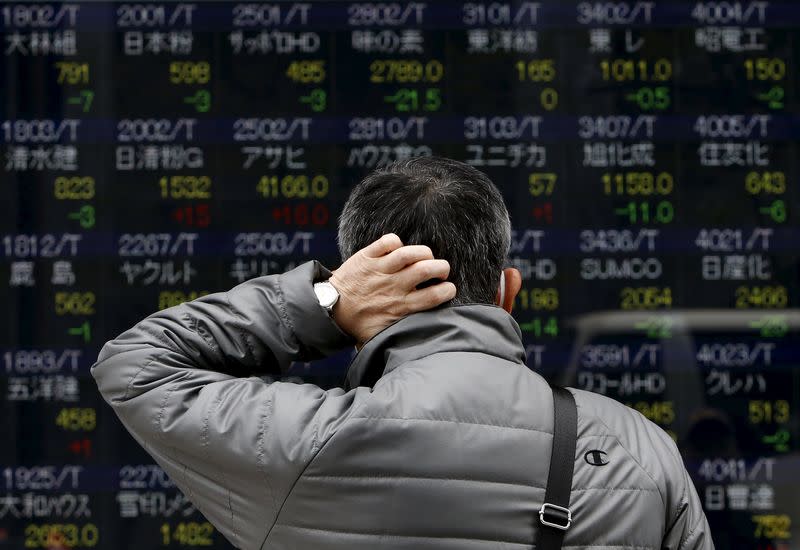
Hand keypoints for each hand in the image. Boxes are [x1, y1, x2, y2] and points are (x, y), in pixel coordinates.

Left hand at [328, 233, 456, 343]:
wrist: (329, 308)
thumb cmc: (357, 323)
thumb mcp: (380, 335)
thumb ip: (399, 336)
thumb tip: (415, 344)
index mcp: (400, 306)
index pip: (434, 296)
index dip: (447, 290)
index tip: (447, 289)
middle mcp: (393, 286)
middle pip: (427, 270)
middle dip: (441, 268)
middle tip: (439, 271)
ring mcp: (380, 269)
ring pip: (410, 253)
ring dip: (424, 252)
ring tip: (425, 257)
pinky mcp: (367, 257)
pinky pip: (388, 241)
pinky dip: (396, 241)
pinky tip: (397, 249)